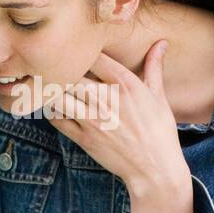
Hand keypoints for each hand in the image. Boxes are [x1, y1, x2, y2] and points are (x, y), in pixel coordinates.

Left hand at [43, 41, 187, 197]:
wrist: (154, 170)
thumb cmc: (160, 132)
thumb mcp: (158, 96)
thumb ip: (153, 67)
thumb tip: (161, 43)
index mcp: (125, 84)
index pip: (94, 55)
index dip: (84, 49)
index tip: (80, 49)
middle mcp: (105, 99)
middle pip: (70, 72)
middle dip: (63, 67)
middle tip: (58, 65)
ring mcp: (92, 119)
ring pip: (58, 94)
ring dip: (54, 88)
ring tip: (54, 84)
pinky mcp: (82, 138)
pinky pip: (56, 118)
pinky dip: (52, 110)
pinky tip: (57, 105)